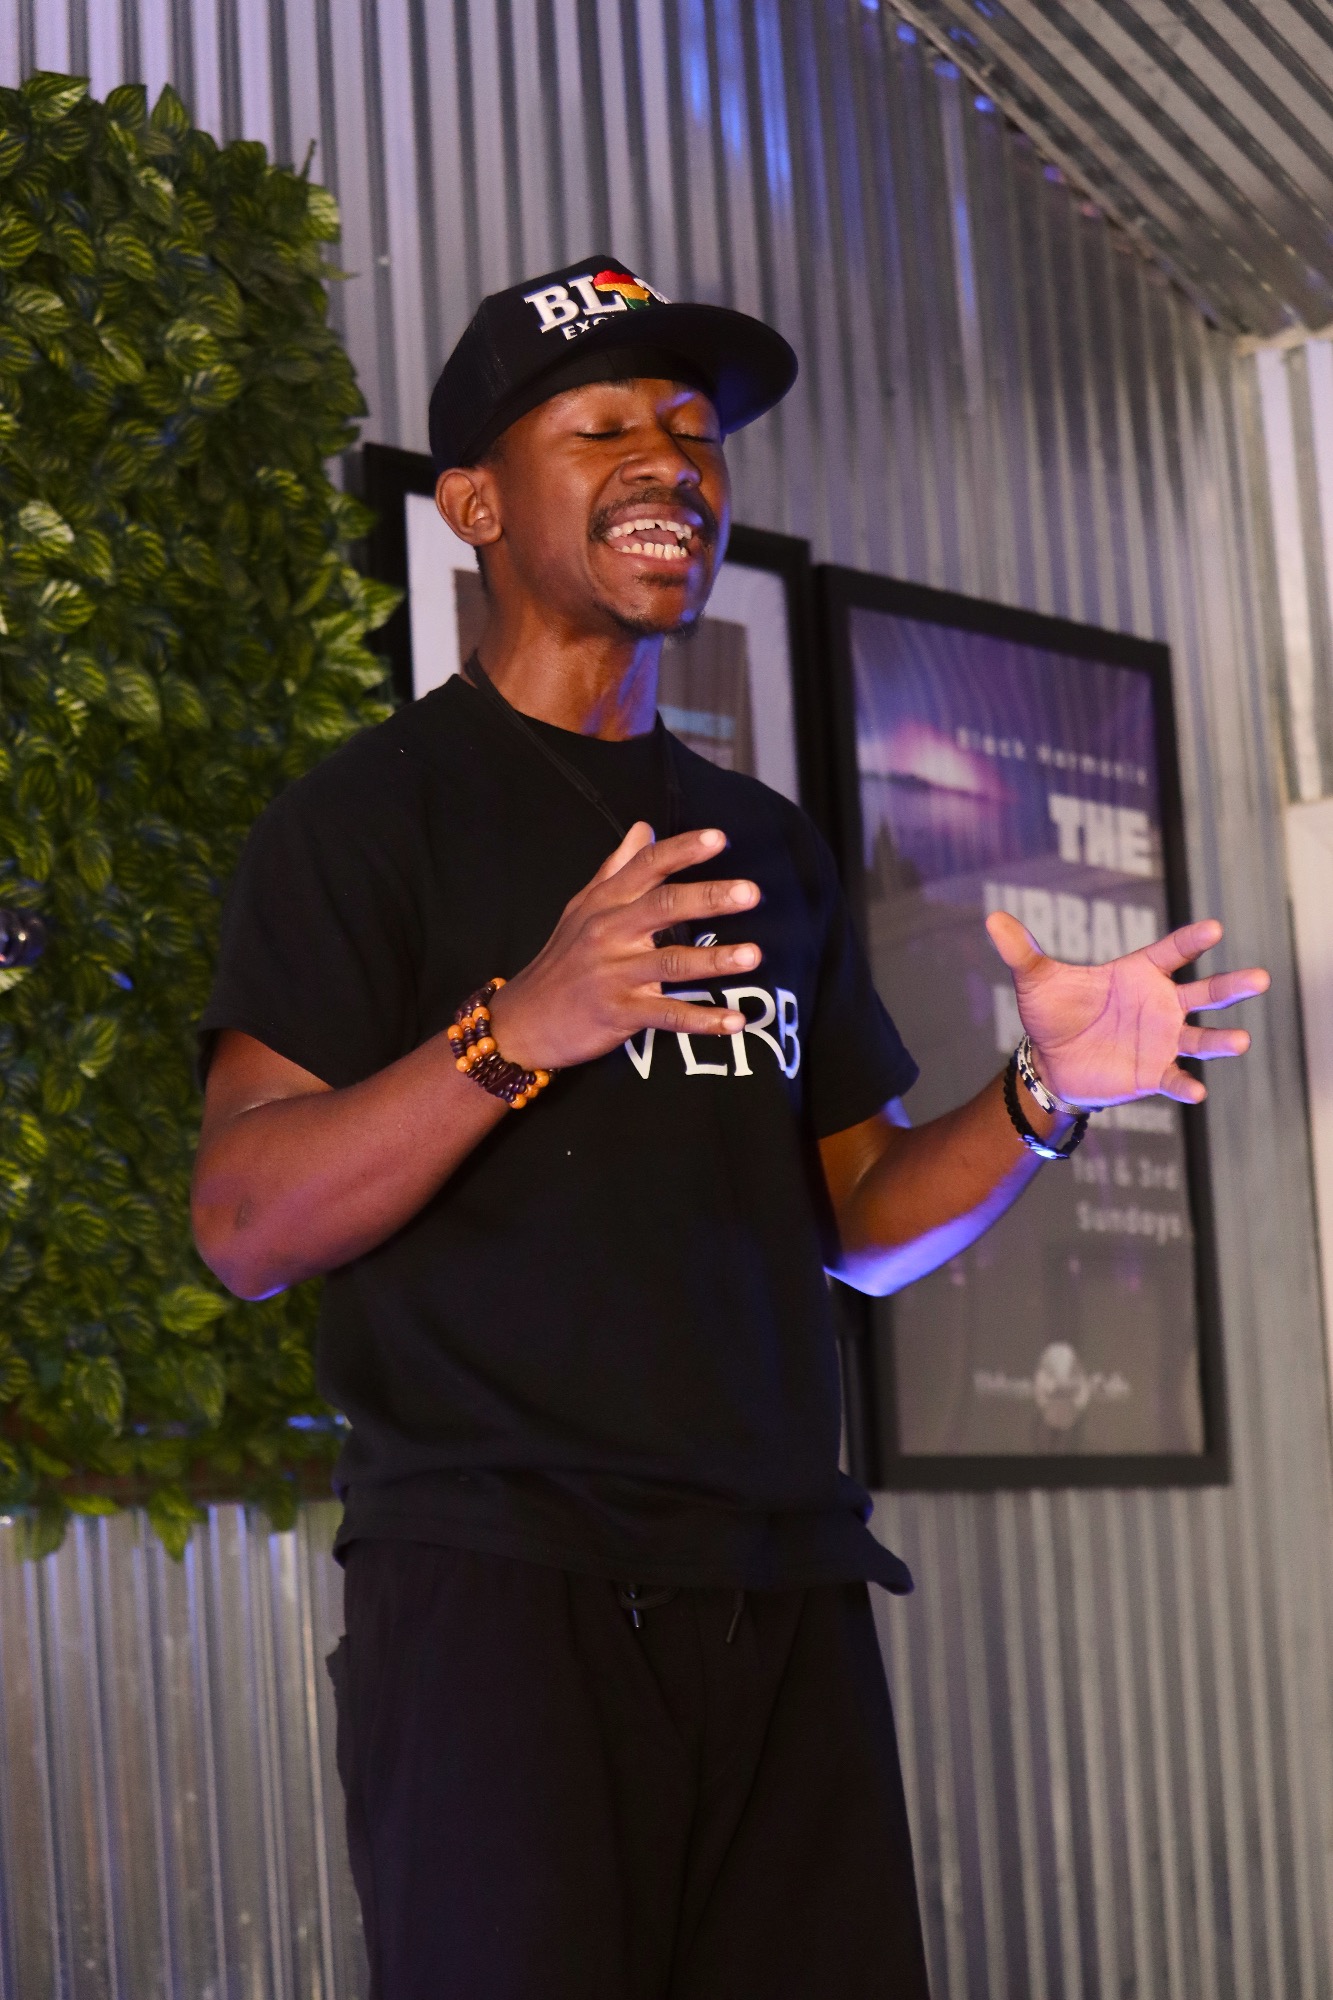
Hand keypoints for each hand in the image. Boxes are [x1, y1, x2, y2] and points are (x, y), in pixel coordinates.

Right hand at [489, 821, 761, 1070]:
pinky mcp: (618, 1013)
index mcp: (605, 904)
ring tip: (754, 955)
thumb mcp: (582, 909)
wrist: (522, 1021)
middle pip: (663, 907)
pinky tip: (735, 1021)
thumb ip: (617, 868)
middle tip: (751, 893)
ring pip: (671, 962)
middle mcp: (609, 933)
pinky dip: (702, 1020)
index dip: (682, 850)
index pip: (646, 866)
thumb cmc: (561, 960)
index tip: (720, 839)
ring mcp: (613, 974)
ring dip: (714, 959)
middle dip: (709, 898)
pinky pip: (666, 1015)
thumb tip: (645, 828)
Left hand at [986, 912, 1269, 1106]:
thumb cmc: (1053, 1012)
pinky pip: (1175, 1077)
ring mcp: (1162, 1039)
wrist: (1051, 1061)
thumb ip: (1021, 950)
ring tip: (1241, 1040)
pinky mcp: (1154, 1072)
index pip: (1172, 952)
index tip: (1213, 928)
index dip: (1191, 941)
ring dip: (1222, 1040)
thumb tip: (992, 919)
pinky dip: (1186, 1084)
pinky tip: (1195, 1091)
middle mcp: (1161, 1004)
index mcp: (1140, 972)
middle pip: (1205, 992)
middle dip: (1231, 985)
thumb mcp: (1036, 980)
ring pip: (1201, 1038)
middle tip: (1260, 978)